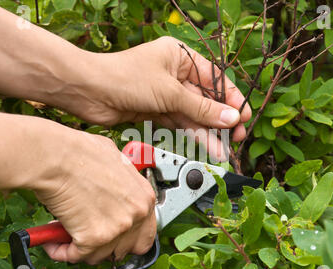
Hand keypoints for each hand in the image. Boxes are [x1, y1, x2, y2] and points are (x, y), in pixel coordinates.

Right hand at [35, 129, 155, 263]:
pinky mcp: (94, 239)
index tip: (111, 236)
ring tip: (66, 233)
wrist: (55, 157)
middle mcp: (136, 214)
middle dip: (105, 245)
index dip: (126, 237)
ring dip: (81, 248)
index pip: (145, 234)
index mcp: (144, 197)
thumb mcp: (114, 162)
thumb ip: (122, 183)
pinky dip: (60, 251)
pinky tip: (52, 240)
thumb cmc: (79, 153)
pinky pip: (75, 256)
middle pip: (124, 248)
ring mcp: (117, 228)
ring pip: (99, 255)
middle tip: (87, 235)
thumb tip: (116, 190)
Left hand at [62, 37, 251, 160]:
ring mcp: (164, 94)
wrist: (88, 92)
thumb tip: (231, 118)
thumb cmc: (124, 78)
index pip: (214, 78)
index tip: (244, 116)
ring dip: (208, 132)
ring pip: (192, 114)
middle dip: (220, 119)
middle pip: (204, 99)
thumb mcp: (170, 92)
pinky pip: (179, 123)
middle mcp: (174, 74)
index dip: (230, 98)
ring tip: (224, 149)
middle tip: (237, 136)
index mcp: (180, 57)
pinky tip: (206, 145)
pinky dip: (192, 134)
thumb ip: (201, 109)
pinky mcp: (155, 110)